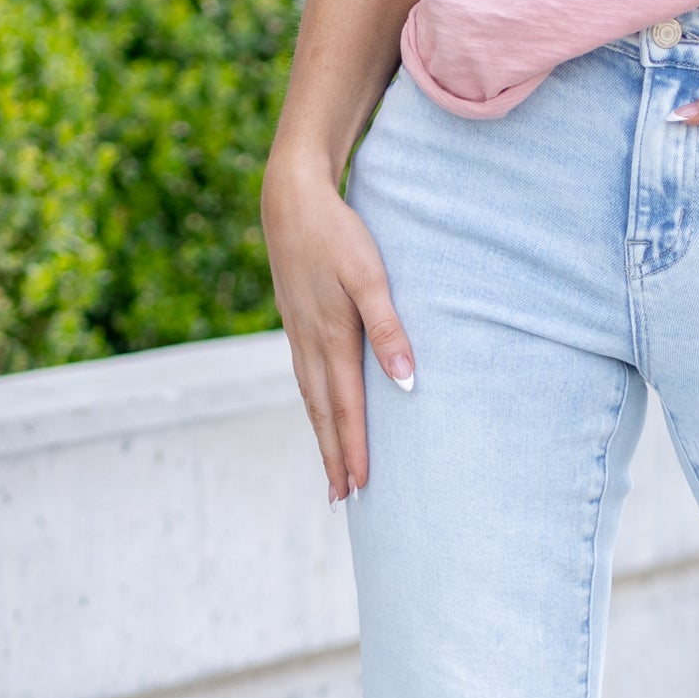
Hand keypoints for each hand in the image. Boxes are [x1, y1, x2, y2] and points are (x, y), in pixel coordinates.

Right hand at [262, 153, 414, 500]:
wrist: (291, 197)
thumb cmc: (338, 233)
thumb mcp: (370, 276)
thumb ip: (390, 329)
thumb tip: (407, 382)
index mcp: (331, 340)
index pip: (347, 409)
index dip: (354, 450)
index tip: (362, 488)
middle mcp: (310, 346)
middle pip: (324, 415)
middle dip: (335, 459)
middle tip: (342, 500)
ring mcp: (299, 336)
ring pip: (311, 400)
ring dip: (322, 439)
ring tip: (331, 472)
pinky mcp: (297, 325)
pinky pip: (306, 380)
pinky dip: (314, 409)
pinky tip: (320, 416)